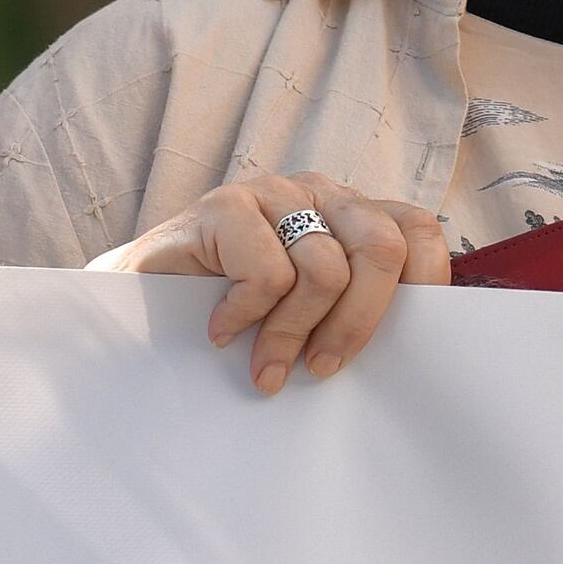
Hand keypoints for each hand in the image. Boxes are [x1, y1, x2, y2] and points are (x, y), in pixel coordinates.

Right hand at [104, 171, 450, 392]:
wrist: (140, 304)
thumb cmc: (237, 317)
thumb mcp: (308, 316)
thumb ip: (352, 313)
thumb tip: (409, 355)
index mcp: (353, 216)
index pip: (418, 232)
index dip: (422, 286)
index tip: (394, 346)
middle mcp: (320, 194)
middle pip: (381, 247)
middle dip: (357, 323)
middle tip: (321, 370)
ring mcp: (273, 193)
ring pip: (325, 268)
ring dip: (293, 334)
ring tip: (265, 368)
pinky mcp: (225, 204)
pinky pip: (268, 274)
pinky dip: (249, 316)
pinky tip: (223, 331)